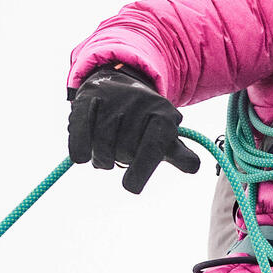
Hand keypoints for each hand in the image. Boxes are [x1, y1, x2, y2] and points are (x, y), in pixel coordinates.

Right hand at [67, 63, 199, 194]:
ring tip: (107, 148)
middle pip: (125, 151)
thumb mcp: (167, 138)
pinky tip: (80, 158)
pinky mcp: (88, 99)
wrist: (120, 86)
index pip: (151, 147)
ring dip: (101, 157)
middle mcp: (140, 104)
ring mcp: (113, 100)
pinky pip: (80, 127)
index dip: (141, 169)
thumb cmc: (147, 124)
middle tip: (122, 152)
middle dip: (121, 159)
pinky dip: (79, 144)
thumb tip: (193, 166)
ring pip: (102, 145)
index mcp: (164, 116)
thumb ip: (179, 155)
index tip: (131, 187)